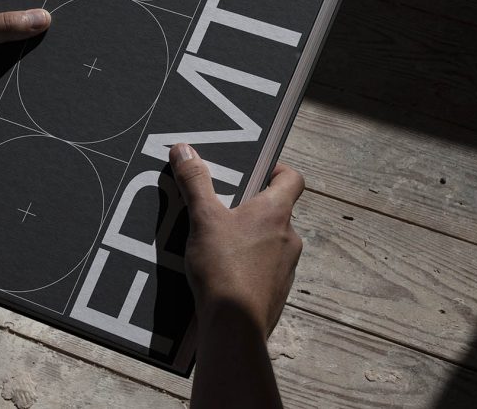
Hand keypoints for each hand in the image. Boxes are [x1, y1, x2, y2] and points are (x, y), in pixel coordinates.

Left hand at [0, 0, 49, 143]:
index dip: (27, 1)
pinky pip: (0, 86)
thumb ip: (1, 26)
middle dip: (31, 38)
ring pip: (7, 62)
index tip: (58, 4)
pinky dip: (13, 89)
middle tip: (65, 39)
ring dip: (23, 67)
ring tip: (59, 66)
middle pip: (10, 33)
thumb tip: (42, 16)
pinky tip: (36, 92)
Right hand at [169, 143, 303, 337]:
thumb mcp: (203, 218)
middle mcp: (289, 236)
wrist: (235, 327)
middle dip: (249, 206)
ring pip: (269, 241)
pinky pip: (264, 268)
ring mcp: (286, 266)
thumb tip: (184, 148)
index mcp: (276, 212)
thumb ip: (195, 181)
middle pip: (276, 210)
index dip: (277, 170)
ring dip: (248, 237)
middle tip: (222, 206)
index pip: (292, 178)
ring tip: (215, 241)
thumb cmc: (224, 267)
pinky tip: (221, 271)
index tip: (255, 171)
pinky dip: (247, 264)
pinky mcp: (276, 290)